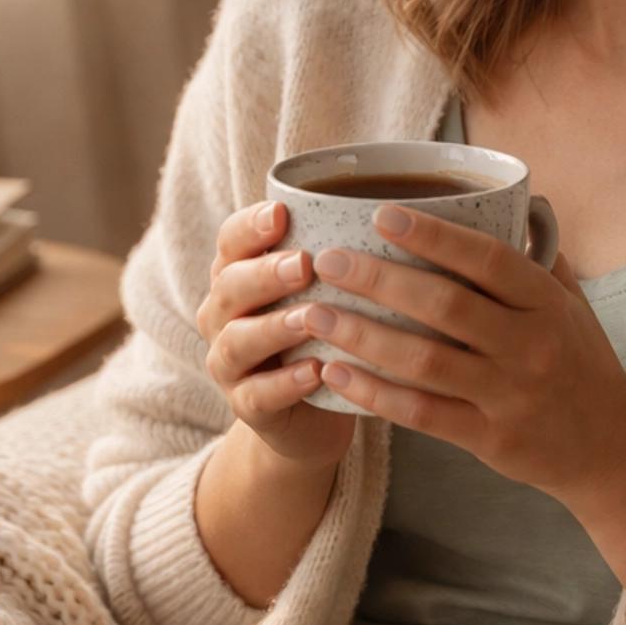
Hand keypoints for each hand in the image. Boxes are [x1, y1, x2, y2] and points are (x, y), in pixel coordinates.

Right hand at [196, 201, 355, 473]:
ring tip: (310, 319)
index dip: (251, 226)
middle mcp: (224, 315)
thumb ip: (341, 256)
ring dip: (274, 328)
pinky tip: (315, 372)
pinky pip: (258, 395)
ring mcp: (230, 363)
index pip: (230, 240)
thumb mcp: (328, 290)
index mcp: (238, 275)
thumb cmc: (325, 336)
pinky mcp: (247, 407)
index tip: (282, 212)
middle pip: (230, 286)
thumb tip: (401, 209)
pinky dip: (285, 384)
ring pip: (238, 341)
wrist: (311, 414)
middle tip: (304, 264)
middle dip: (265, 274)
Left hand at [296, 204, 625, 624]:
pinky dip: (374, 393)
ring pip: (424, 361)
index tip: (381, 213)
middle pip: (444, 306)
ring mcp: (509, 395)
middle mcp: (530, 346)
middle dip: (379, 280)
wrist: (610, 449)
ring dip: (362, 335)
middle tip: (327, 261)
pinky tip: (335, 372)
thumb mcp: (570, 303)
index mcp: (547, 303)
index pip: (488, 259)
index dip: (434, 235)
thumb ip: (533, 257)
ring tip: (313, 314)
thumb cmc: (581, 363)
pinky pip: (422, 414)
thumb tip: (501, 199)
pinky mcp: (490, 439)